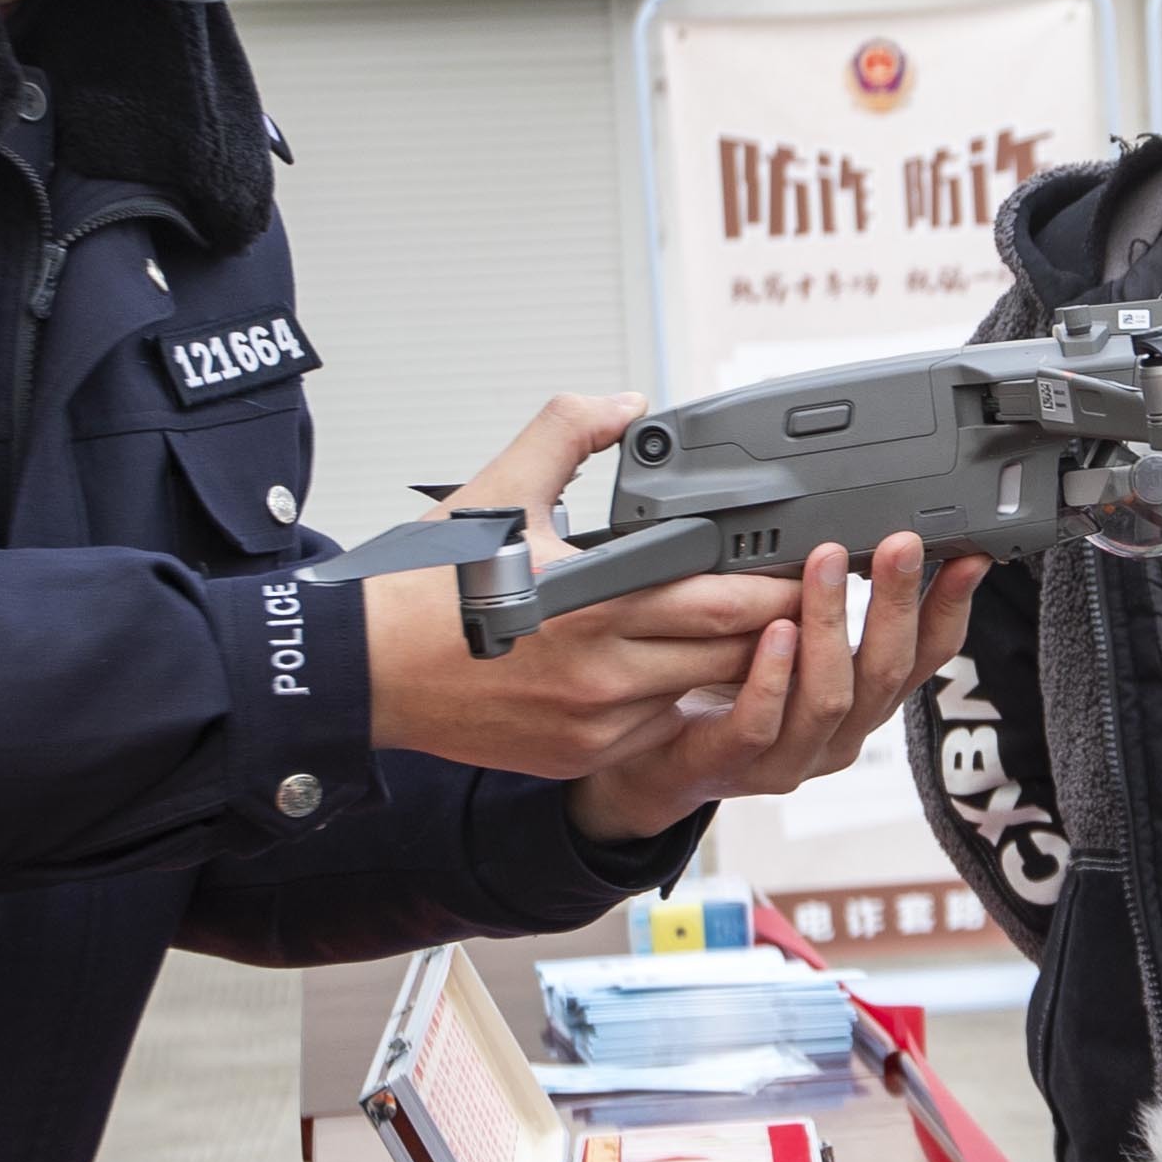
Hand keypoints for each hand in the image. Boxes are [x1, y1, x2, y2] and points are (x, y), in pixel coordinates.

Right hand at [358, 393, 797, 782]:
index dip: (777, 583)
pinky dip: (676, 701)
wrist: (359, 669)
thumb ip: (568, 431)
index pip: (727, 600)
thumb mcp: (499, 488)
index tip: (802, 562)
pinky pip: (658, 730)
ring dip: (729, 666)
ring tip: (738, 629)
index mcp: (597, 601)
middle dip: (773, 626)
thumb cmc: (425, 585)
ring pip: (702, 695)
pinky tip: (670, 669)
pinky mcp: (580, 755)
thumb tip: (627, 407)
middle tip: (795, 595)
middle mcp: (605, 671)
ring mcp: (597, 722)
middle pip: (734, 654)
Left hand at [560, 534, 991, 841]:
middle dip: (898, 603)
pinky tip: (775, 631)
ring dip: (834, 624)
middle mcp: (840, 735)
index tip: (967, 555)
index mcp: (864, 703)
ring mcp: (791, 758)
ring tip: (827, 563)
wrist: (658, 765)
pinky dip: (774, 676)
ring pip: (832, 698)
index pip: (926, 656)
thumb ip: (827, 607)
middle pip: (887, 672)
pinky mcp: (734, 766)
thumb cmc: (729, 692)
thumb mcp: (796, 644)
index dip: (950, 606)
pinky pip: (761, 724)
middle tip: (901, 544)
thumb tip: (861, 533)